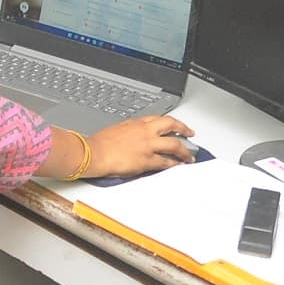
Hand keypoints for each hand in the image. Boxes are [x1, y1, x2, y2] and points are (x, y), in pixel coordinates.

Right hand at [84, 115, 198, 178]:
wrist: (93, 153)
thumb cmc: (98, 144)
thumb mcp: (116, 130)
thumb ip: (129, 132)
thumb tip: (133, 138)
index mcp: (136, 122)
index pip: (159, 119)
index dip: (170, 122)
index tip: (175, 124)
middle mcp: (144, 131)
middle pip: (171, 125)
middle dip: (184, 129)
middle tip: (190, 133)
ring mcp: (147, 145)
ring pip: (174, 144)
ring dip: (185, 151)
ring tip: (189, 156)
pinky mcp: (147, 160)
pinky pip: (166, 162)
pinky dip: (175, 164)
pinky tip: (179, 166)